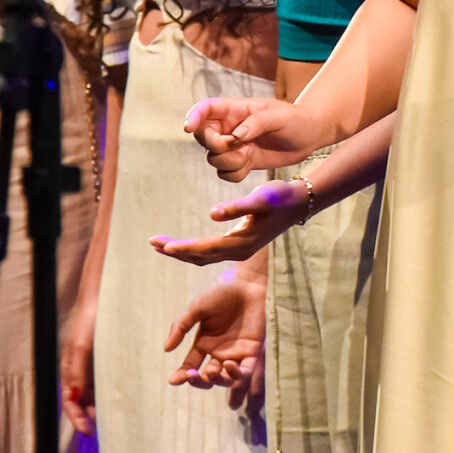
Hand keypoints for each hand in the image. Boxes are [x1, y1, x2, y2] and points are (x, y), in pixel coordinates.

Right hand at [61, 294, 97, 434]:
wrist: (102, 297)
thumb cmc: (90, 319)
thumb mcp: (82, 347)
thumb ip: (76, 372)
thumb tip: (72, 398)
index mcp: (69, 367)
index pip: (68, 400)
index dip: (76, 417)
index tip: (87, 430)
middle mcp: (78, 368)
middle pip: (79, 399)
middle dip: (86, 415)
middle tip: (98, 429)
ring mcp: (91, 362)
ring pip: (90, 391)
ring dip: (96, 405)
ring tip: (107, 418)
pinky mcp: (103, 356)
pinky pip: (102, 379)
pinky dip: (105, 391)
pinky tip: (117, 396)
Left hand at [151, 178, 311, 264]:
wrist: (301, 202)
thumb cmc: (281, 197)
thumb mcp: (261, 198)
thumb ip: (237, 207)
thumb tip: (212, 214)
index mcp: (241, 243)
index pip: (205, 249)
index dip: (183, 247)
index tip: (163, 245)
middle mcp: (238, 251)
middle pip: (200, 256)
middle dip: (175, 250)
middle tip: (152, 242)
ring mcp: (239, 249)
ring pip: (204, 256)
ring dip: (181, 251)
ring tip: (161, 244)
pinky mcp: (240, 243)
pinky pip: (210, 251)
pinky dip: (193, 248)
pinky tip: (185, 243)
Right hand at [165, 270, 266, 392]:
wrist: (247, 281)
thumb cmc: (221, 291)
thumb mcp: (197, 308)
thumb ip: (181, 327)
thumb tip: (166, 349)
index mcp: (204, 343)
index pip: (190, 366)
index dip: (181, 376)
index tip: (173, 380)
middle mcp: (219, 351)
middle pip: (207, 377)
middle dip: (198, 382)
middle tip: (193, 375)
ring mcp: (236, 352)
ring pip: (226, 379)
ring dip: (217, 380)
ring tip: (211, 371)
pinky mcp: (253, 350)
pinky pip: (245, 370)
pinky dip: (237, 374)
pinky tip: (228, 365)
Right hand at [183, 96, 316, 181]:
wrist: (308, 136)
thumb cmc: (295, 119)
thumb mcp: (279, 116)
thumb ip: (256, 123)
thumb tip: (235, 136)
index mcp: (235, 109)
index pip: (206, 109)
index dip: (193, 116)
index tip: (188, 127)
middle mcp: (229, 127)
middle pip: (203, 137)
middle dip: (215, 145)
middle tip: (235, 145)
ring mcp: (233, 146)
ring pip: (213, 159)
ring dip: (229, 162)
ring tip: (249, 155)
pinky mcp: (240, 162)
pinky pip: (225, 174)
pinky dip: (235, 174)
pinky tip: (250, 164)